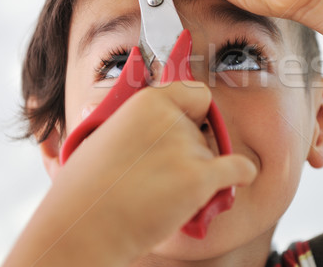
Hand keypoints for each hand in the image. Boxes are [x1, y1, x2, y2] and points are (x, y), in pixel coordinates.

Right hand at [5, 82, 255, 265]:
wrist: (81, 229)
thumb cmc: (86, 189)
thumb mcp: (105, 136)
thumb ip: (140, 125)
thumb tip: (165, 124)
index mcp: (147, 102)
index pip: (195, 94)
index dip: (193, 112)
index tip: (189, 124)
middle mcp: (170, 119)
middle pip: (202, 131)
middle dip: (191, 150)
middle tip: (163, 174)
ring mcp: (186, 148)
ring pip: (212, 156)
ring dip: (199, 174)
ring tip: (163, 194)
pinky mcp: (198, 178)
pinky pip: (238, 169)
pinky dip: (240, 174)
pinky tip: (239, 177)